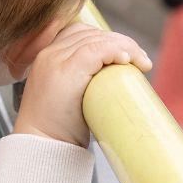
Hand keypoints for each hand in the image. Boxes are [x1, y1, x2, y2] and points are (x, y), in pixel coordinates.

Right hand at [12, 23, 151, 146]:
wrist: (40, 149)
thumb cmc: (58, 130)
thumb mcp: (66, 98)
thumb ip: (80, 84)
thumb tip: (113, 84)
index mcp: (46, 58)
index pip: (79, 34)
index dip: (106, 39)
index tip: (126, 55)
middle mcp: (48, 54)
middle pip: (89, 33)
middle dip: (119, 41)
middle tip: (141, 60)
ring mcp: (55, 61)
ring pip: (95, 39)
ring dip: (124, 46)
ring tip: (141, 62)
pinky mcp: (66, 72)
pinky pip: (96, 50)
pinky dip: (115, 50)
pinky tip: (127, 60)